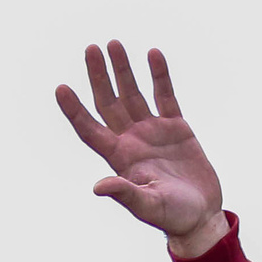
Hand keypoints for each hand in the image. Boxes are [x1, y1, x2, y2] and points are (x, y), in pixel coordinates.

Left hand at [56, 43, 228, 258]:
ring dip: (123, 70)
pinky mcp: (176, 127)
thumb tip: (98, 187)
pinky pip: (165, 96)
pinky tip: (152, 54)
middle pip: (108, 103)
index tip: (60, 88)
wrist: (200, 216)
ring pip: (133, 94)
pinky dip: (159, 76)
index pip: (90, 129)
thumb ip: (125, 193)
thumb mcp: (148, 206)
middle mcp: (131, 141)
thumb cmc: (172, 217)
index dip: (74, 110)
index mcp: (119, 158)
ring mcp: (152, 132)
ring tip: (113, 43)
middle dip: (98, 76)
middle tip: (91, 48)